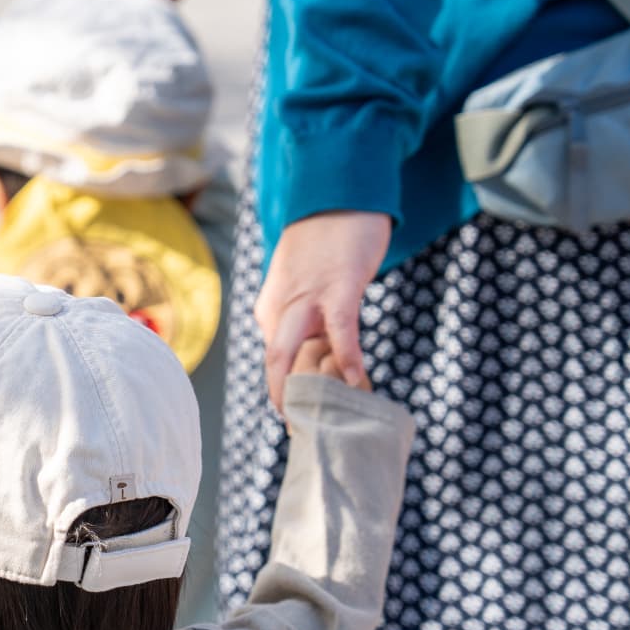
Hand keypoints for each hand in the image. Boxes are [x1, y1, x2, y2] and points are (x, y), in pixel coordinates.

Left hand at [255, 210, 391, 413]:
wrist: (337, 195)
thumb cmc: (325, 244)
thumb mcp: (304, 286)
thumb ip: (306, 319)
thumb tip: (319, 358)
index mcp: (271, 307)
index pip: (275, 360)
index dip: (286, 392)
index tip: (298, 420)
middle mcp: (282, 305)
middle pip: (275, 362)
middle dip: (283, 400)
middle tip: (299, 434)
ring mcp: (309, 295)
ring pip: (297, 351)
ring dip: (310, 389)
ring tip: (325, 420)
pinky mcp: (340, 285)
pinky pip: (341, 330)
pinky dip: (347, 359)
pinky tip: (358, 384)